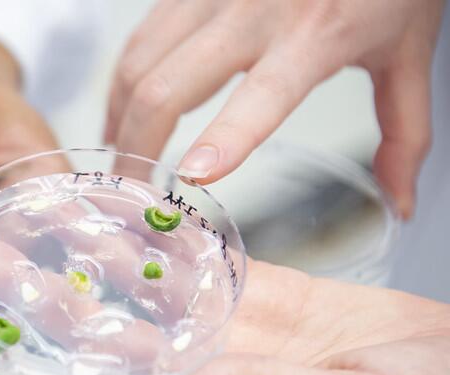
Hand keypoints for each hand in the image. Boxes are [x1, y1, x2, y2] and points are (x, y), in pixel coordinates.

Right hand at [106, 0, 445, 216]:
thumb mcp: (406, 53)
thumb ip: (404, 133)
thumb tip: (399, 202)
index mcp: (314, 35)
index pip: (258, 98)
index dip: (222, 140)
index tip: (190, 176)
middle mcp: (252, 11)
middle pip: (165, 89)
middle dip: (138, 148)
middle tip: (136, 191)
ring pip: (139, 64)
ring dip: (120, 117)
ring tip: (121, 156)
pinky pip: (140, 38)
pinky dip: (123, 82)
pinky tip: (125, 108)